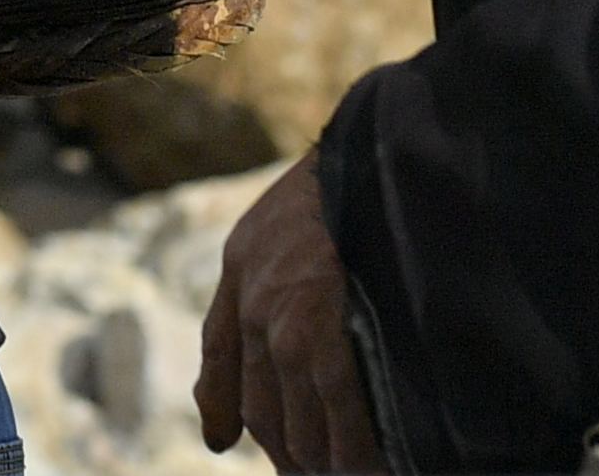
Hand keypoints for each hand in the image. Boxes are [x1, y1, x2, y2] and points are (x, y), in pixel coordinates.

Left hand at [198, 147, 386, 469]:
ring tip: (352, 473)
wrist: (375, 154)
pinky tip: (376, 467)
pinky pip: (339, 422)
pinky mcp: (323, 340)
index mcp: (242, 271)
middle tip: (320, 469)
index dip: (225, 409)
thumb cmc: (344, 185)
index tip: (225, 442)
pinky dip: (358, 455)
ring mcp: (287, 329)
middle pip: (266, 412)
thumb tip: (259, 331)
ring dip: (328, 462)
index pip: (222, 358)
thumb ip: (262, 276)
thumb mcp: (286, 216)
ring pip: (302, 429)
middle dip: (294, 451)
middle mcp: (255, 307)